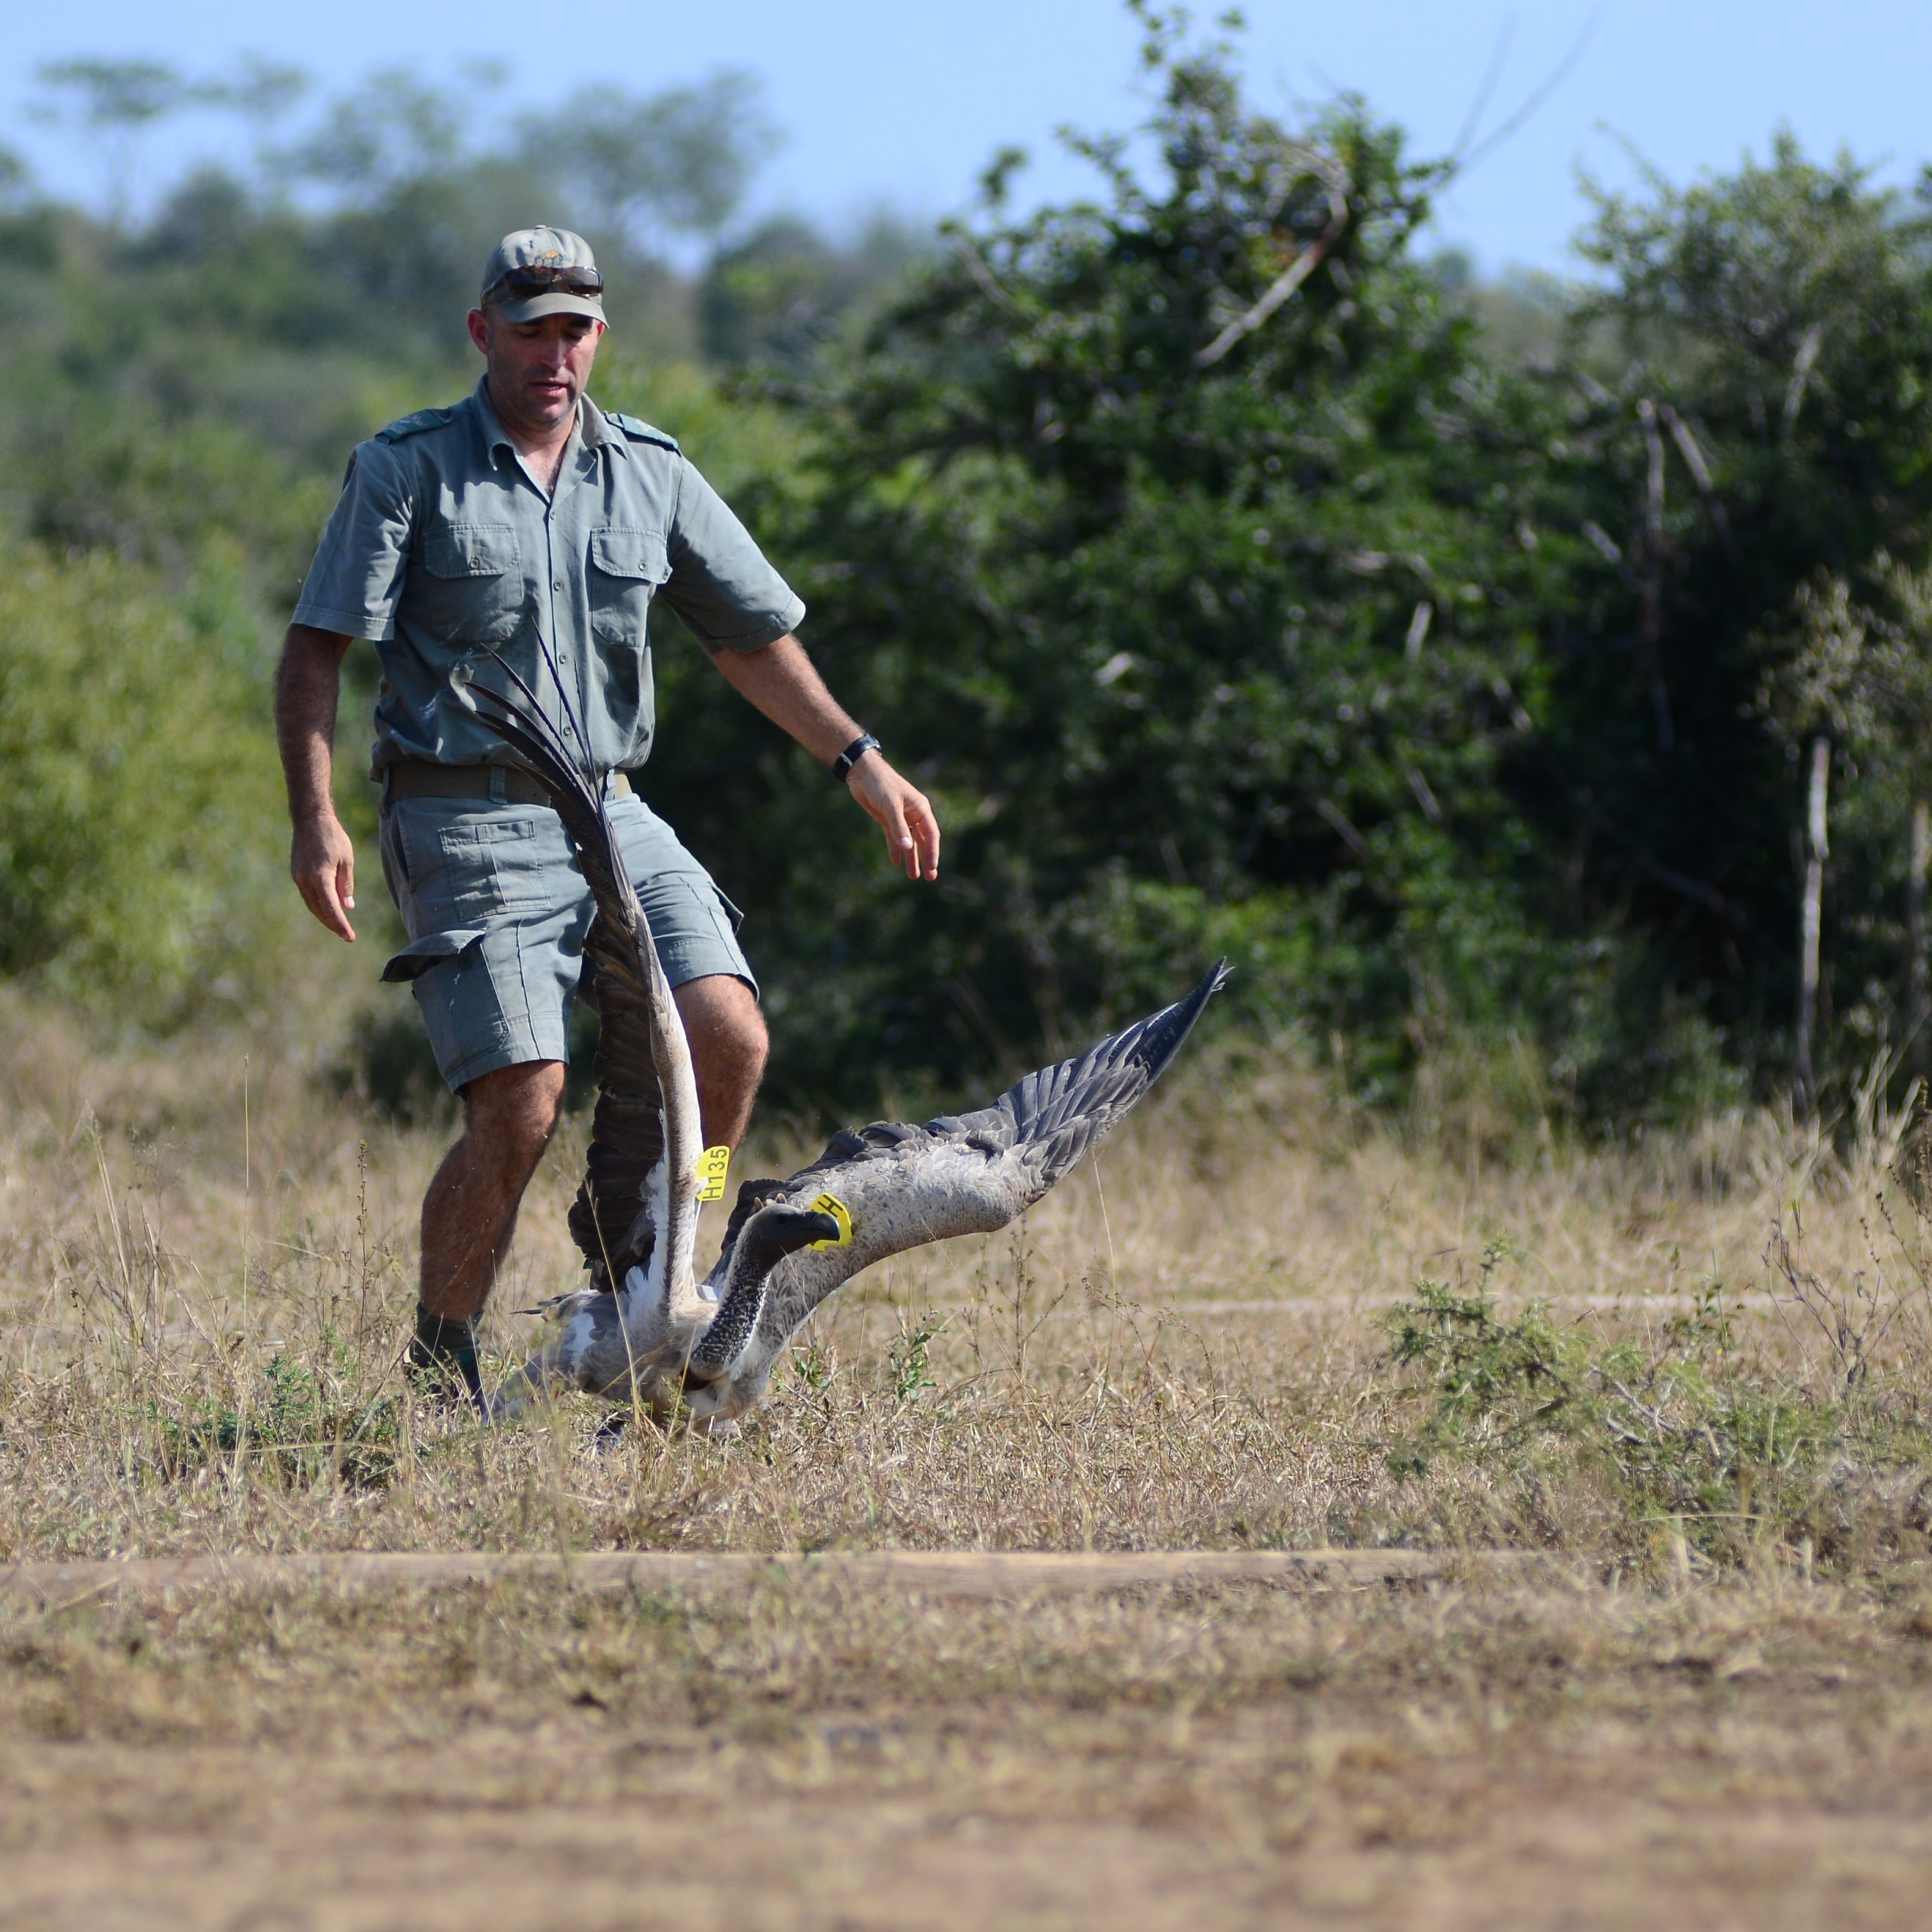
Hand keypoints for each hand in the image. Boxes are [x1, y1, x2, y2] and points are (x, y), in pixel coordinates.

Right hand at [291, 812, 357, 939]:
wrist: (310, 820)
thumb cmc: (333, 838)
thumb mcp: (347, 860)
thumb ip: (346, 885)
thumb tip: (347, 907)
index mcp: (320, 878)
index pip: (332, 909)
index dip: (341, 925)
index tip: (350, 937)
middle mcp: (306, 881)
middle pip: (320, 911)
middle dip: (333, 925)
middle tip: (346, 935)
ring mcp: (298, 878)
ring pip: (312, 905)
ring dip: (325, 917)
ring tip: (338, 926)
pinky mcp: (296, 874)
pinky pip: (308, 896)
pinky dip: (318, 905)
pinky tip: (327, 909)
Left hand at [846, 753, 940, 880]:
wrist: (862, 773)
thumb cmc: (881, 784)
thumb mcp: (890, 805)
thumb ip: (899, 827)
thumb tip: (908, 848)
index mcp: (920, 809)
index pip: (931, 834)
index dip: (932, 852)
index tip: (932, 867)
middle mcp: (913, 814)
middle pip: (922, 841)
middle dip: (925, 859)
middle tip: (930, 877)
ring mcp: (900, 818)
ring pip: (908, 842)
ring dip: (911, 858)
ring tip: (913, 876)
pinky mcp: (887, 819)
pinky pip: (894, 838)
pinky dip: (895, 850)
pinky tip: (896, 862)